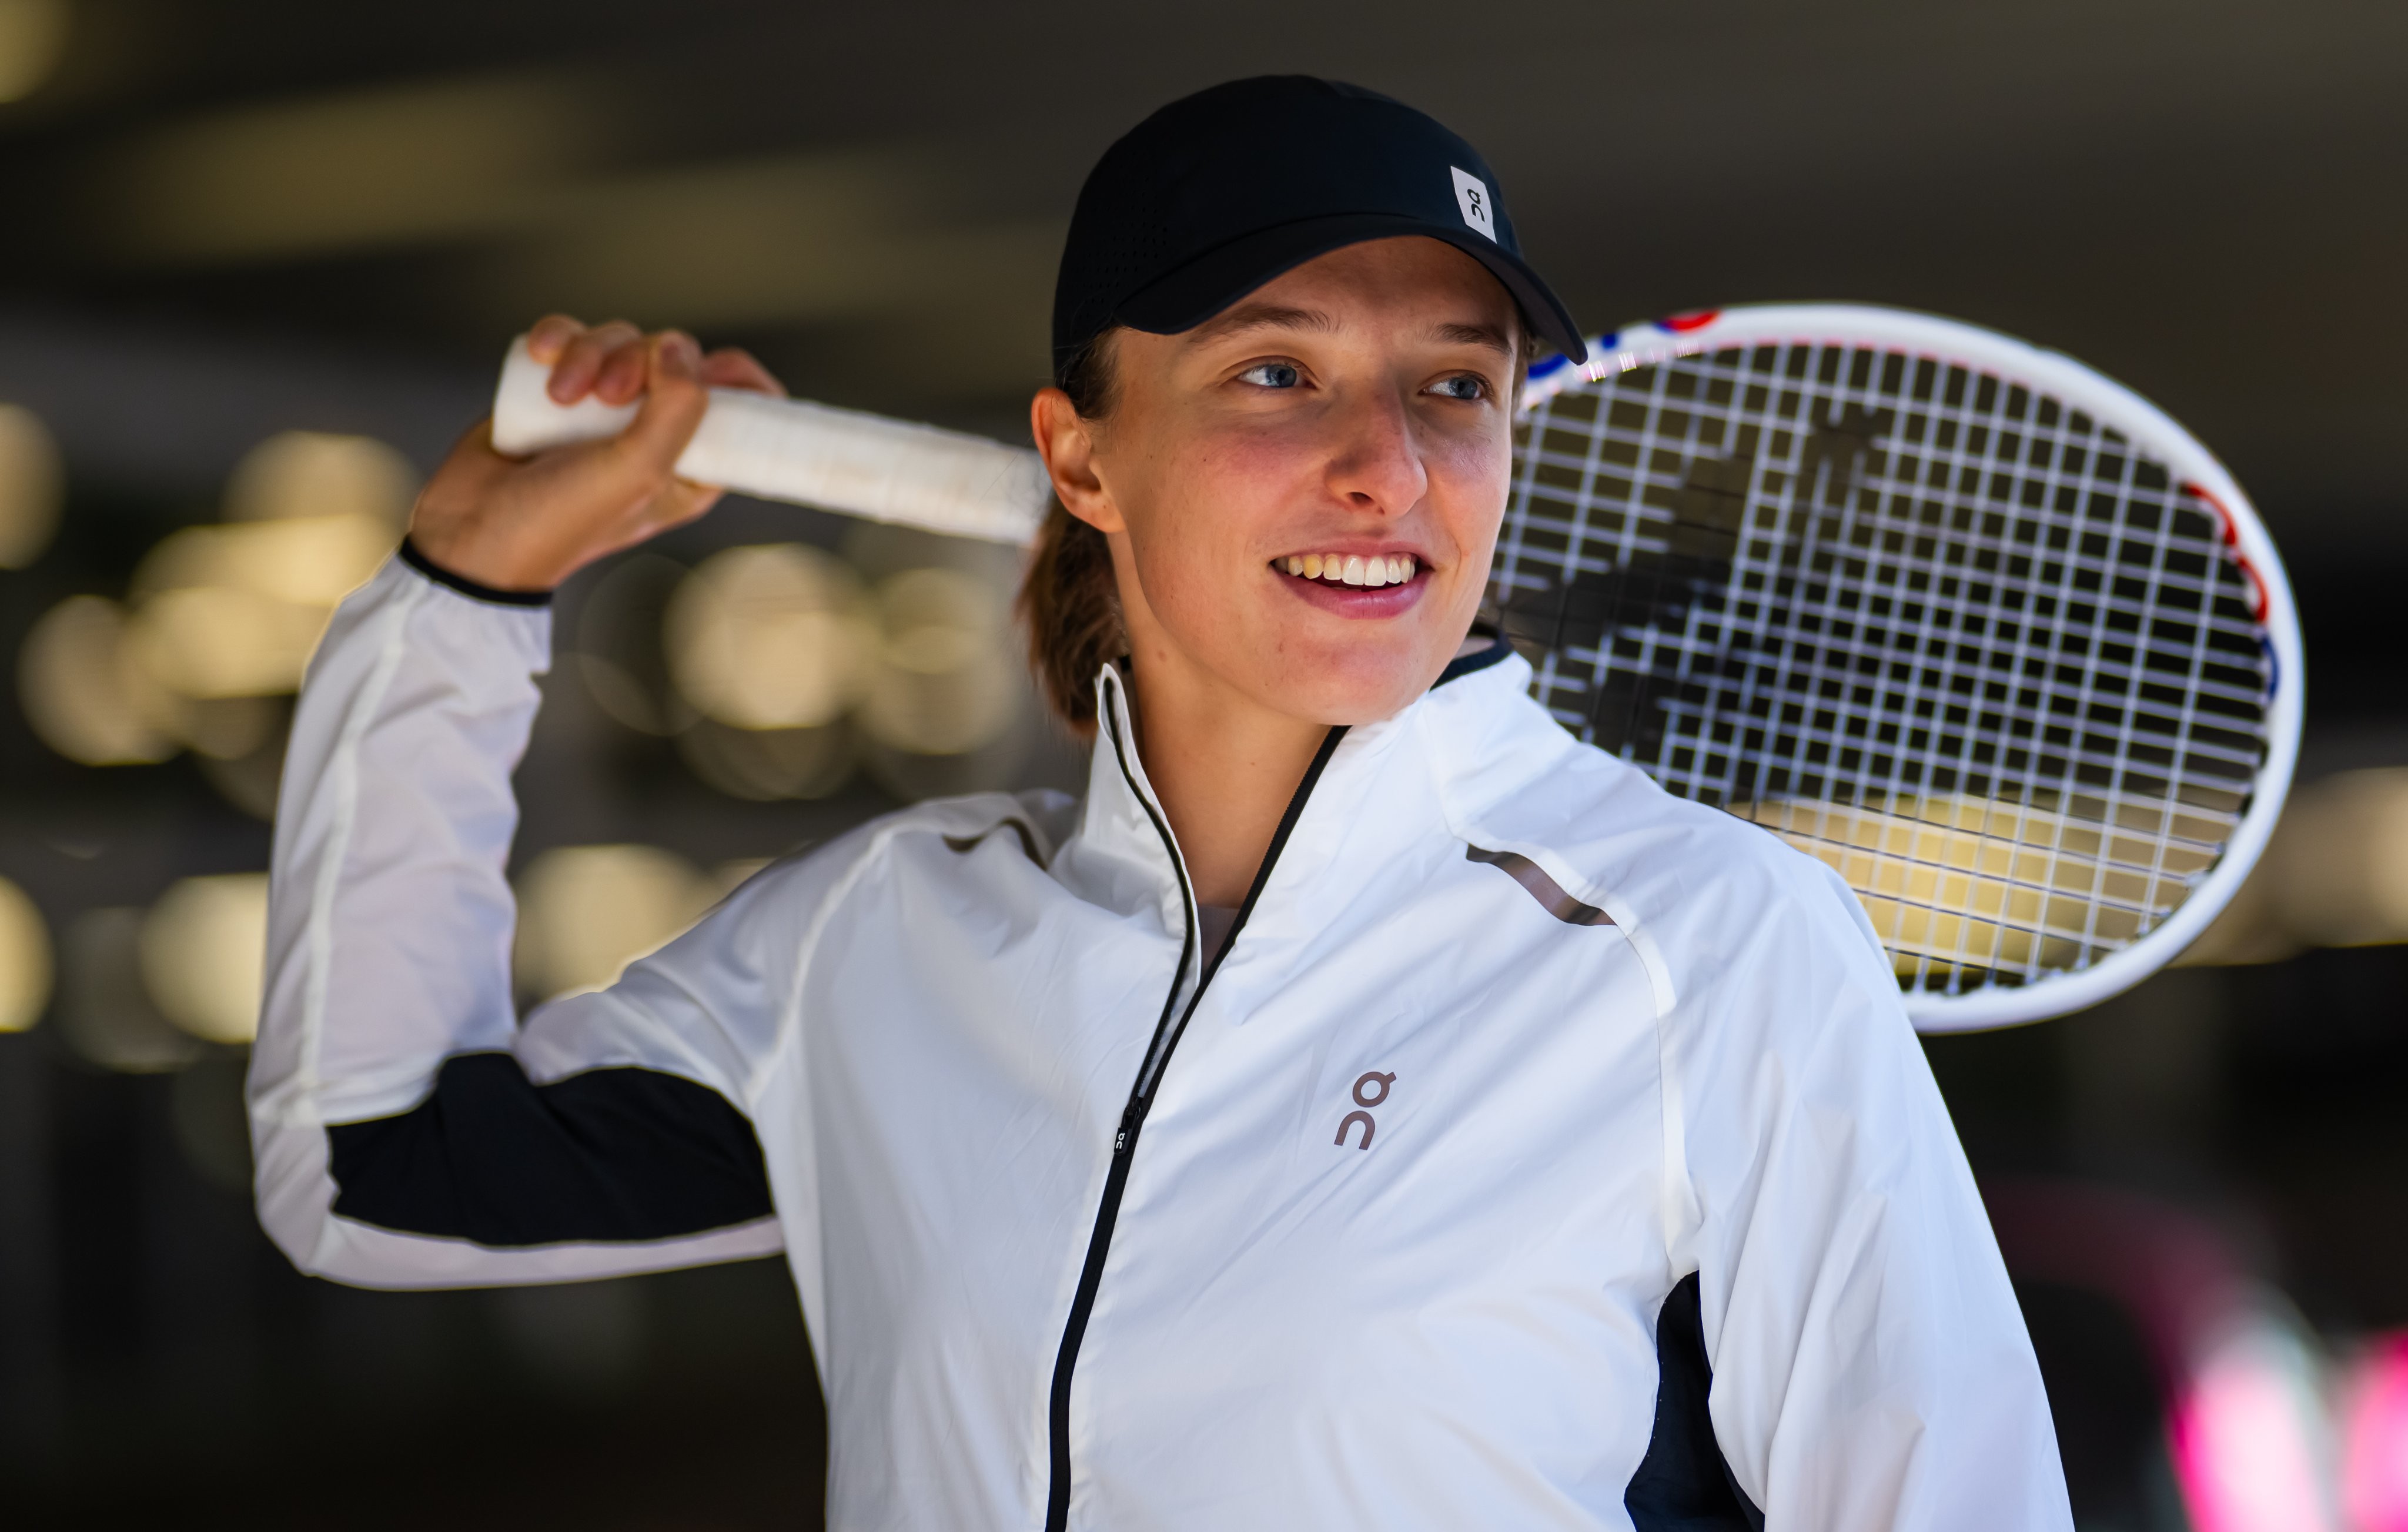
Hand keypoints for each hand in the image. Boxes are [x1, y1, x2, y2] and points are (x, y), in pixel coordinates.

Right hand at [407, 316, 785, 592]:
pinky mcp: (560, 385)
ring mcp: (607, 408)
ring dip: (590, 353)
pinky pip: (574, 336)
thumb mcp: (637, 474)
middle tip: (608, 395)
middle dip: (641, 360)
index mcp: (692, 464)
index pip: (746, 407)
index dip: (739, 378)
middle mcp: (655, 431)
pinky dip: (559, 338)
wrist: (473, 530)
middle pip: (676, 355)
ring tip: (561, 395)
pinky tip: (542, 359)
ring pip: (621, 340)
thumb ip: (677, 410)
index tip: (711, 371)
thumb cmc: (560, 520)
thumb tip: (681, 348)